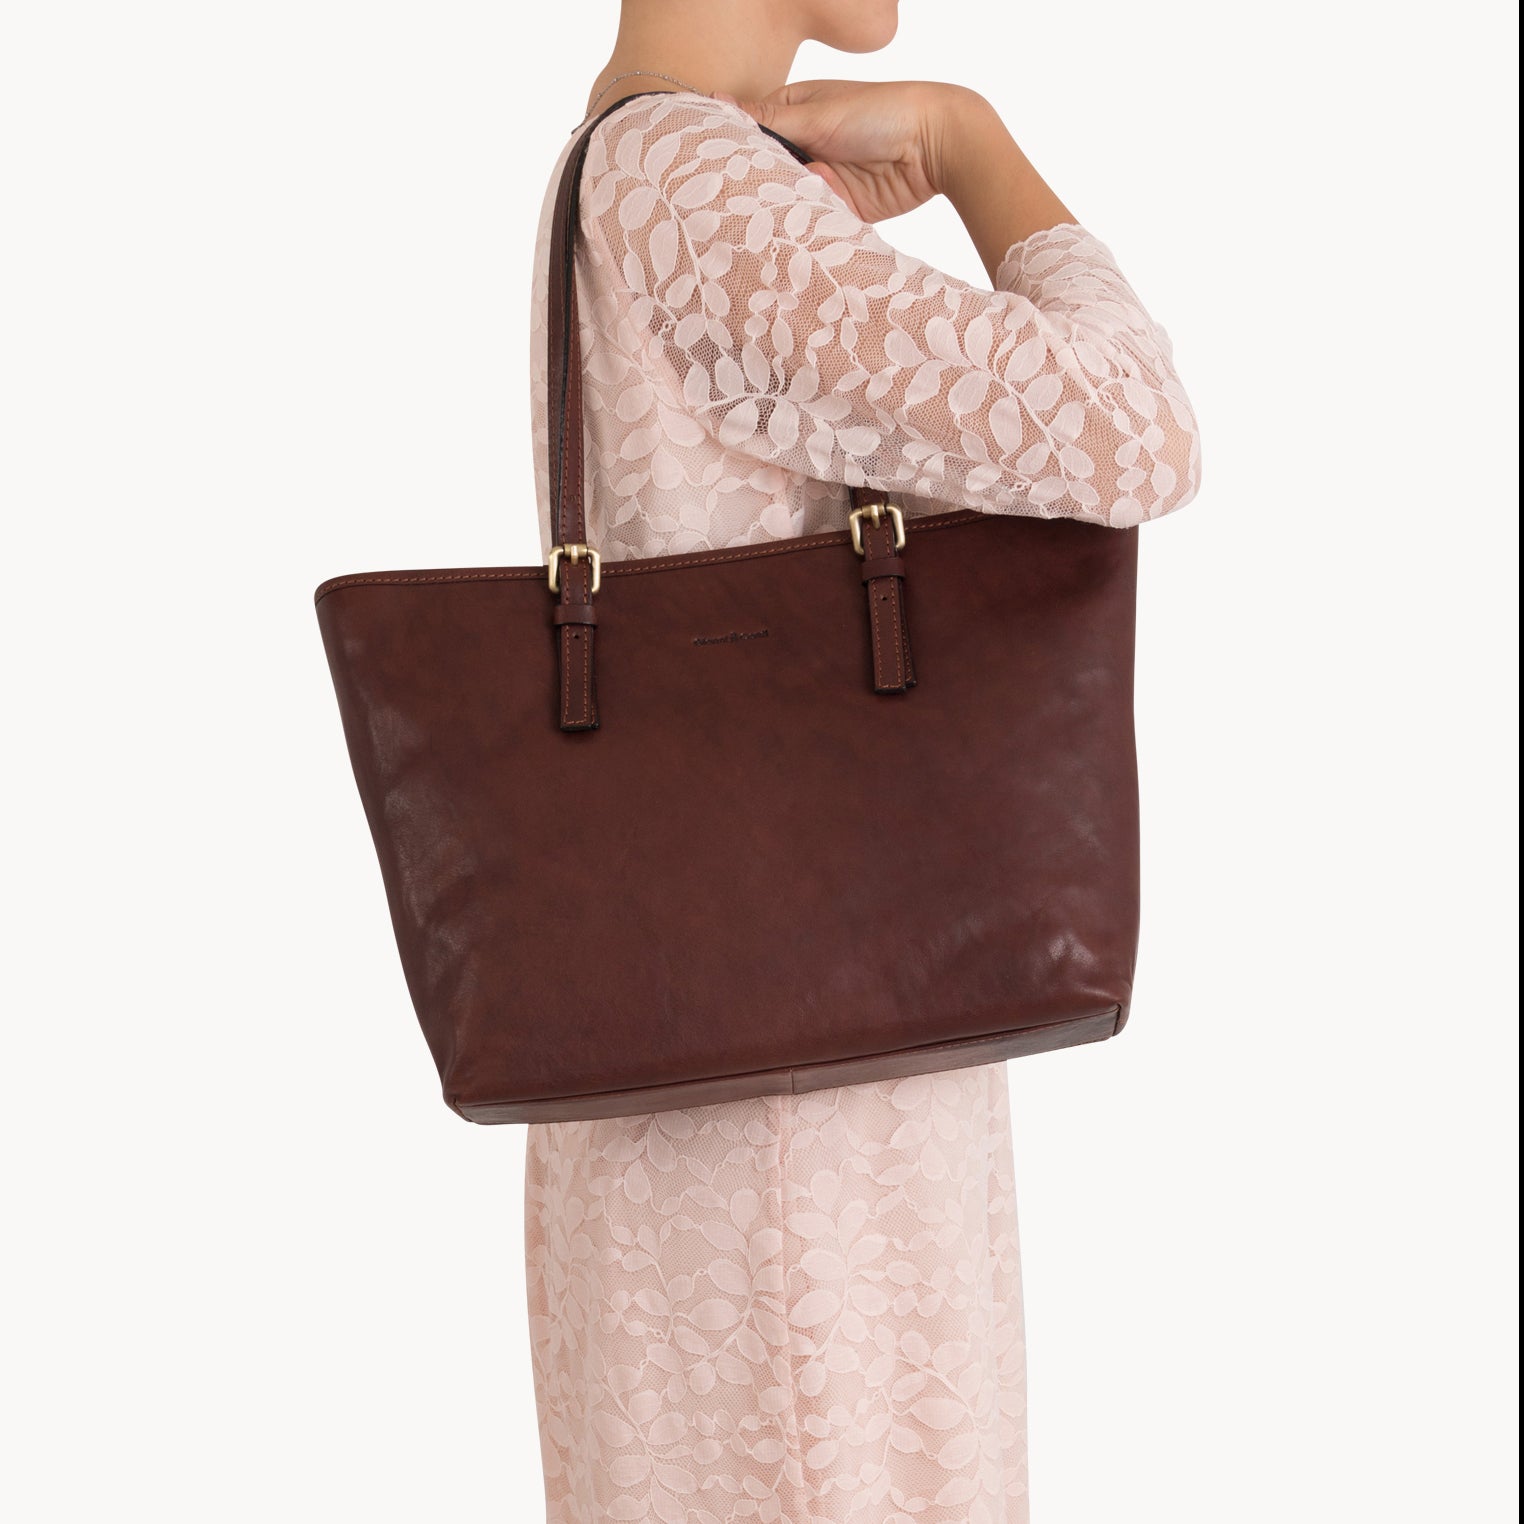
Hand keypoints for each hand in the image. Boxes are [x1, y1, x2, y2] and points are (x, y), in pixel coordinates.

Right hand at [713, 79, 985, 223]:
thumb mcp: (817, 113)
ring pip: (787, 201)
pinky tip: (792, 228)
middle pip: (766, 173)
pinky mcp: (839, 209)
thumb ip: (767, 119)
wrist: (934, 145)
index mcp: (795, 114)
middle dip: (755, 186)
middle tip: (727, 203)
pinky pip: (812, 221)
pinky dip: (804, 224)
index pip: (751, 134)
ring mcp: (822, 180)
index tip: (708, 168)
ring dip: (780, 208)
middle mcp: (805, 147)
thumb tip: (716, 102)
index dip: (732, 151)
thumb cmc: (880, 112)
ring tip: (759, 218)